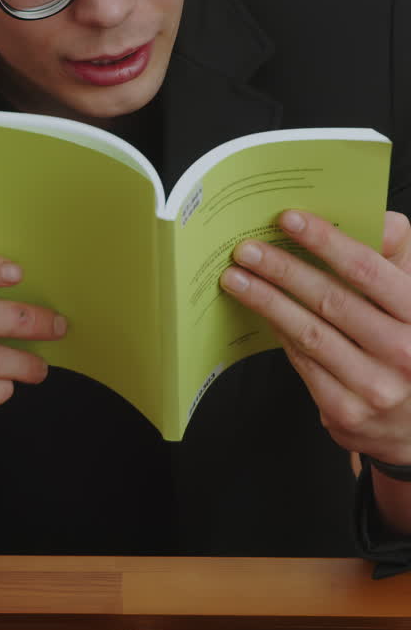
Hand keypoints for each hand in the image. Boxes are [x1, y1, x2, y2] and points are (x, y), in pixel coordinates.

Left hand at [219, 210, 410, 464]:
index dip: (325, 241)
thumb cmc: (410, 344)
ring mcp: (374, 386)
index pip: (368, 269)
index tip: (288, 219)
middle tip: (247, 249)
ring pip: (309, 333)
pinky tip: (259, 312)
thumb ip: (398, 254)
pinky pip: (303, 362)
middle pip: (331, 301)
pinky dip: (279, 332)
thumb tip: (376, 219)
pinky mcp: (346, 410)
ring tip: (236, 278)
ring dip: (267, 301)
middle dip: (282, 270)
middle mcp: (403, 352)